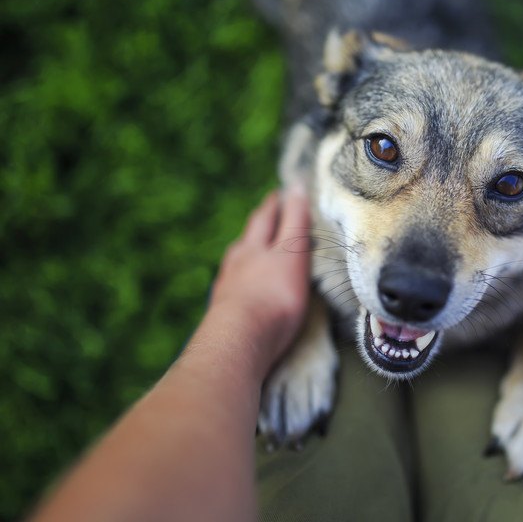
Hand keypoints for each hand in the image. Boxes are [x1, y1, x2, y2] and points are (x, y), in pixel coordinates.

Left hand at [205, 188, 310, 368]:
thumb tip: (297, 184)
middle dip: (260, 222)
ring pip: (238, 259)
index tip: (282, 192)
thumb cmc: (274, 295)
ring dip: (248, 249)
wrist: (239, 340)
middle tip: (268, 211)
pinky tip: (242, 284)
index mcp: (256, 245)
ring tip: (253, 246)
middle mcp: (239, 261)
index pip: (268, 217)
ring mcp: (228, 286)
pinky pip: (234, 285)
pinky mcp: (224, 311)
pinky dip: (242, 277)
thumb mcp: (292, 251)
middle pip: (249, 236)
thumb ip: (295, 221)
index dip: (277, 204)